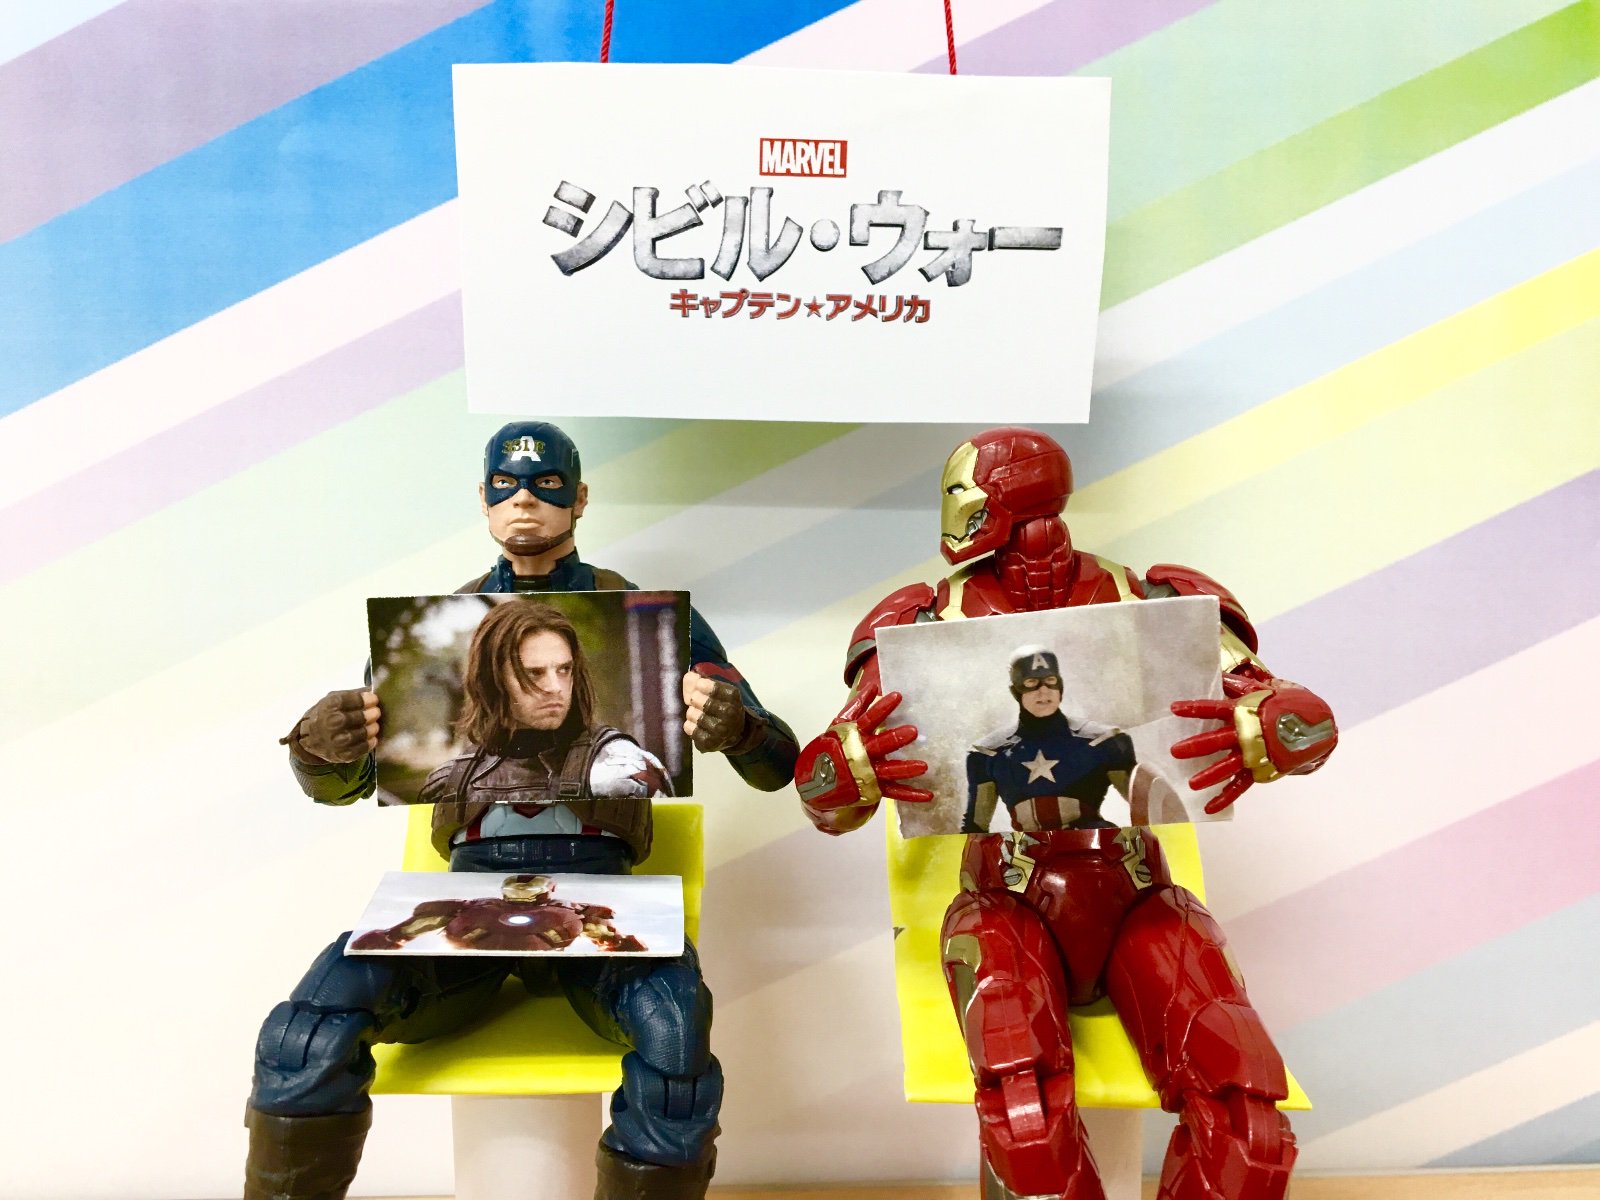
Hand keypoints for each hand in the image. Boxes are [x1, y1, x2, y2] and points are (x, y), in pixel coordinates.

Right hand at [284, 689, 379, 764]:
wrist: (312, 737)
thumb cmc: (328, 714)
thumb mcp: (335, 698)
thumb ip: (354, 694)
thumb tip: (374, 690)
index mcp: (327, 707)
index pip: (344, 701)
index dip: (362, 700)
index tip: (373, 699)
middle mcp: (328, 724)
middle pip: (351, 719)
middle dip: (368, 715)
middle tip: (376, 712)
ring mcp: (334, 741)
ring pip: (357, 735)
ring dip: (370, 729)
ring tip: (375, 725)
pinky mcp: (340, 755)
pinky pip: (359, 750)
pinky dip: (369, 743)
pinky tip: (372, 737)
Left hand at [682, 671, 749, 753]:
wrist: (732, 732)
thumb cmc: (721, 705)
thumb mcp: (716, 690)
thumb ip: (700, 680)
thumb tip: (690, 677)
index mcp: (733, 697)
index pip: (714, 688)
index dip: (702, 685)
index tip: (699, 685)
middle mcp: (730, 714)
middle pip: (700, 701)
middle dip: (694, 699)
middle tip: (696, 700)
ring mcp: (720, 731)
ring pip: (693, 715)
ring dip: (691, 712)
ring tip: (697, 713)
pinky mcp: (709, 743)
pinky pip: (689, 728)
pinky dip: (689, 724)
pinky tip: (696, 724)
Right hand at [795, 683, 931, 834]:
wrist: (814, 783)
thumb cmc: (829, 750)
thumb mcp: (838, 725)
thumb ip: (857, 707)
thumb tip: (873, 687)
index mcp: (853, 737)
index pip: (869, 719)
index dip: (882, 708)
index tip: (897, 696)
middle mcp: (861, 755)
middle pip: (881, 745)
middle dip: (896, 738)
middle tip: (913, 731)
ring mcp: (867, 774)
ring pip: (889, 771)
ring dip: (906, 769)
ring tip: (924, 767)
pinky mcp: (872, 790)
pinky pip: (894, 792)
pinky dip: (911, 794)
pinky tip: (929, 795)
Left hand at [1170, 675, 1336, 813]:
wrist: (1319, 725)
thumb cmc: (1287, 704)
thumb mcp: (1264, 689)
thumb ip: (1238, 686)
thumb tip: (1217, 676)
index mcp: (1245, 712)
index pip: (1214, 708)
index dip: (1194, 708)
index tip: (1174, 708)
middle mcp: (1248, 734)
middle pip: (1217, 741)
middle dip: (1195, 746)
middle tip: (1175, 751)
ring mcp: (1255, 754)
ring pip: (1228, 766)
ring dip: (1209, 775)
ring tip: (1190, 784)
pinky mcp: (1262, 770)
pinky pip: (1241, 786)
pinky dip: (1225, 797)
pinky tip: (1208, 807)